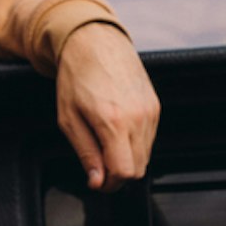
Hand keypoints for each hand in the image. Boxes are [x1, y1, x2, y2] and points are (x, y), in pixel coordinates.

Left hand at [55, 23, 160, 190]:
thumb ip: (86, 153)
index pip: (124, 172)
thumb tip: (97, 181)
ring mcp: (151, 111)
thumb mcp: (69, 119)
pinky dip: (134, 143)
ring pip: (145, 156)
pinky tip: (117, 129)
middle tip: (99, 168)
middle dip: (118, 174)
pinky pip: (149, 138)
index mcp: (113, 122)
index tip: (97, 181)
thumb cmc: (76, 76)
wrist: (95, 41)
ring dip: (126, 158)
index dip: (109, 184)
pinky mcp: (156, 106)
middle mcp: (138, 118)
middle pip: (138, 169)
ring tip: (105, 142)